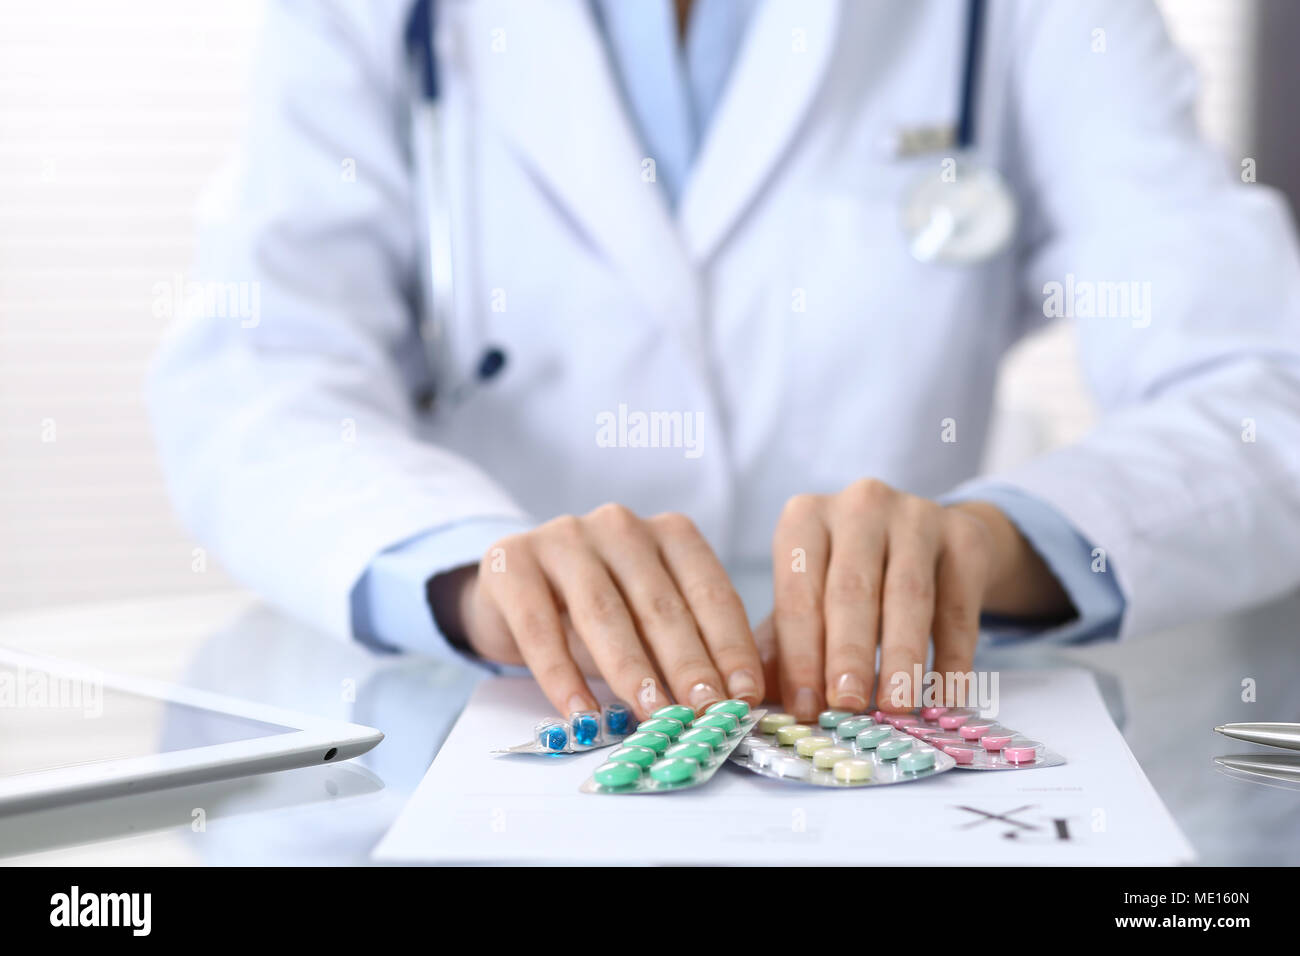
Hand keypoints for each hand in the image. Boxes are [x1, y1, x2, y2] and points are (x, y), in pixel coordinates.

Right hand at [429, 505, 763, 719]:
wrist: (512, 590)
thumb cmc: (599, 612)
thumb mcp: (649, 623)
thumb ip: (686, 651)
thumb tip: (730, 705)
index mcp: (669, 534)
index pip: (710, 591)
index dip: (730, 646)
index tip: (744, 697)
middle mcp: (621, 526)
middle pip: (660, 604)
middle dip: (687, 666)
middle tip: (704, 715)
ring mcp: (565, 538)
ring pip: (605, 613)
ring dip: (632, 671)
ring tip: (652, 717)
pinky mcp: (512, 560)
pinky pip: (541, 626)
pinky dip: (561, 676)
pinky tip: (580, 714)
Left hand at [764, 479, 1069, 719]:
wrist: (928, 542)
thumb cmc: (850, 578)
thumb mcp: (809, 598)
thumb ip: (781, 644)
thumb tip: (758, 697)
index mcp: (805, 517)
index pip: (798, 591)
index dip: (800, 653)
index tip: (805, 707)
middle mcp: (859, 506)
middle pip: (851, 588)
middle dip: (847, 653)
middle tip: (846, 705)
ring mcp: (916, 516)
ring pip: (908, 595)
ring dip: (901, 657)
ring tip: (895, 707)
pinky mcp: (965, 537)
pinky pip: (959, 606)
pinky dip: (953, 658)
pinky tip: (945, 698)